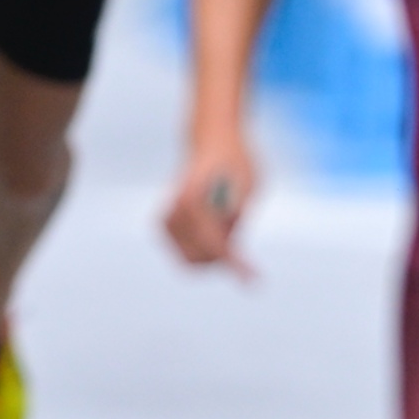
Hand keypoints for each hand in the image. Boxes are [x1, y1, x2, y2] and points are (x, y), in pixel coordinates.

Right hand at [161, 138, 257, 280]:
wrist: (215, 140)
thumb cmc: (237, 162)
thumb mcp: (248, 187)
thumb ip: (236, 218)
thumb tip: (229, 252)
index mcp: (193, 197)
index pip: (213, 243)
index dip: (234, 263)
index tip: (253, 278)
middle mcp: (175, 206)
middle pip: (198, 257)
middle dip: (221, 259)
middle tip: (243, 252)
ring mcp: (166, 214)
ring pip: (191, 258)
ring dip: (212, 253)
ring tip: (227, 227)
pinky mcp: (165, 222)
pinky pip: (185, 252)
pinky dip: (201, 249)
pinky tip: (213, 229)